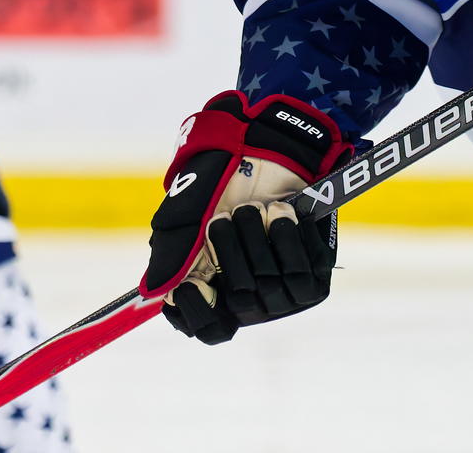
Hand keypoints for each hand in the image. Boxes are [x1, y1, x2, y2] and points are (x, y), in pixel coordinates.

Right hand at [140, 91, 351, 344]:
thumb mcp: (185, 214)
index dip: (200, 311)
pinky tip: (284, 212)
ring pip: (272, 289)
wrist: (266, 144)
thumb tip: (158, 293)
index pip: (207, 328)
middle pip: (241, 302)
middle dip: (231, 252)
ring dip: (259, 240)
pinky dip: (289, 238)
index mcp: (212, 287)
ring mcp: (282, 286)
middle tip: (225, 216)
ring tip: (257, 208)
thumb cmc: (219, 181)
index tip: (198, 281)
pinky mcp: (314, 271)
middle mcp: (249, 295)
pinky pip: (304, 275)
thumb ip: (171, 255)